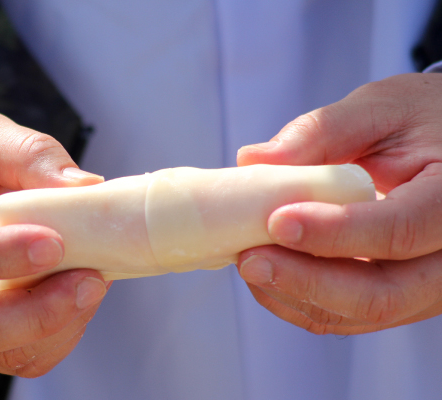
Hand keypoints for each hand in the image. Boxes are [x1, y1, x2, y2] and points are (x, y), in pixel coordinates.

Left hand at [236, 73, 441, 334]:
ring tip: (249, 261)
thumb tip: (253, 159)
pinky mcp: (399, 294)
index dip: (334, 233)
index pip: (399, 230)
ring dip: (294, 294)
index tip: (277, 221)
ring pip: (359, 313)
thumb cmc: (417, 122)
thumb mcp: (379, 109)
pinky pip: (349, 315)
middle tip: (249, 260)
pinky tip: (268, 272)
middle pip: (381, 294)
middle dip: (305, 282)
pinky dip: (301, 300)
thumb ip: (321, 132)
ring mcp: (426, 285)